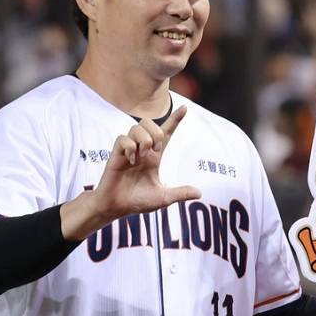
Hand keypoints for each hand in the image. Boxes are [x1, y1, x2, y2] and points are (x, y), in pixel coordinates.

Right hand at [61, 105, 200, 239]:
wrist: (117, 207)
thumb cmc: (137, 201)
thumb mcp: (163, 198)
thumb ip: (180, 193)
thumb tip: (199, 193)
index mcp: (154, 157)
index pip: (166, 133)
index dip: (175, 120)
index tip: (186, 108)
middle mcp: (142, 150)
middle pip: (150, 123)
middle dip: (156, 132)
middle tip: (155, 150)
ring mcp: (128, 150)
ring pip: (136, 127)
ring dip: (144, 140)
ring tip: (141, 156)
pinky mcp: (116, 154)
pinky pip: (123, 138)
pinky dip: (129, 147)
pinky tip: (130, 160)